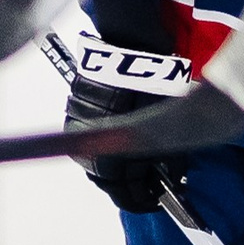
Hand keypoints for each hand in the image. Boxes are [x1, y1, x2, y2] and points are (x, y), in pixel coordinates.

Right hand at [63, 21, 189, 215]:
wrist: (133, 43)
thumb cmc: (154, 85)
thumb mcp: (165, 126)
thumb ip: (163, 158)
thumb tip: (168, 174)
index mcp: (107, 156)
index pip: (122, 192)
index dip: (140, 199)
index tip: (153, 201)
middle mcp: (86, 146)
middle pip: (104, 178)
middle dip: (126, 184)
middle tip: (147, 183)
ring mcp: (77, 124)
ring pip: (94, 157)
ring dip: (113, 164)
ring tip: (136, 164)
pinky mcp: (75, 105)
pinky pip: (88, 136)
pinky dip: (104, 143)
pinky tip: (120, 141)